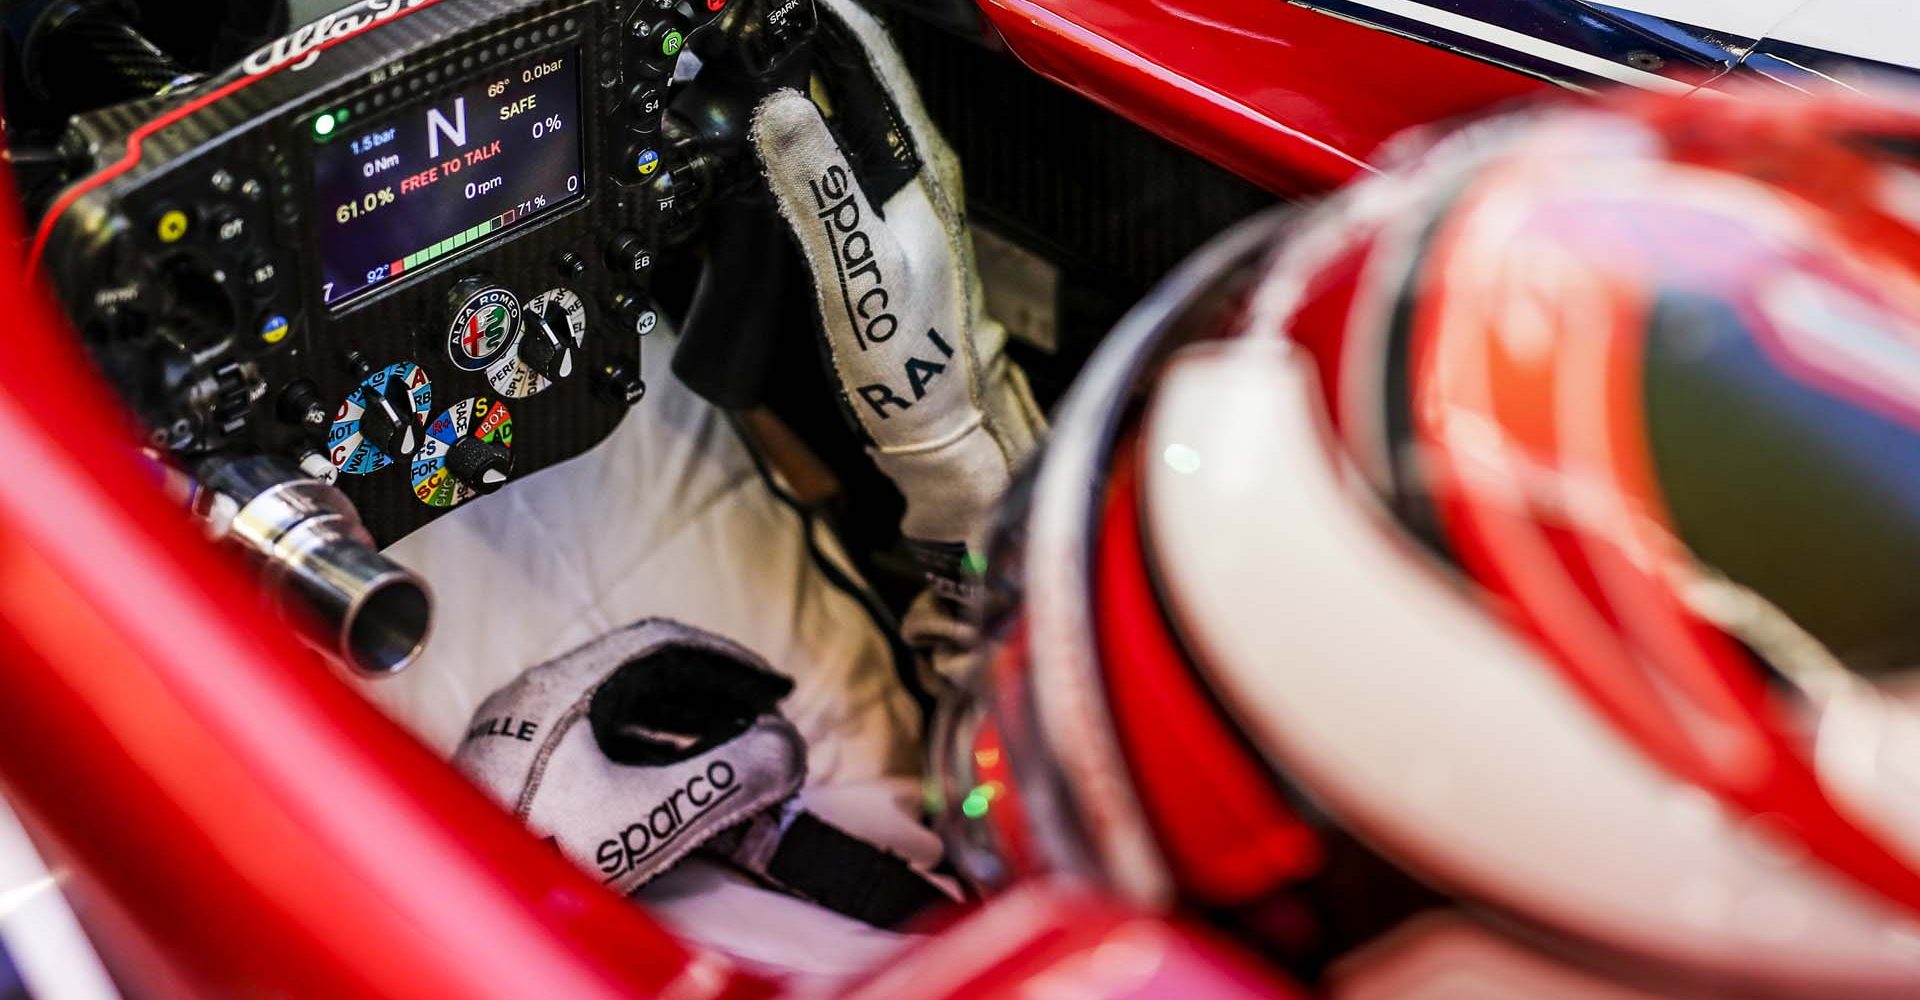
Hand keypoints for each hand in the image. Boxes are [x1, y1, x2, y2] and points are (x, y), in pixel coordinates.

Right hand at [750, 0, 1045, 571]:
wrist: (937, 430)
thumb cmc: (912, 363)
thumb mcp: (856, 270)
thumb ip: (819, 188)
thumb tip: (781, 108)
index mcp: (920, 169)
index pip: (873, 62)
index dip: (830, 19)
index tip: (783, 2)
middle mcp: (917, 176)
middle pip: (859, 80)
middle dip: (808, 41)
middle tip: (750, 27)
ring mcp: (901, 202)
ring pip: (848, 119)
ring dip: (805, 84)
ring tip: (753, 61)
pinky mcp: (881, 230)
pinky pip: (840, 162)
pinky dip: (807, 137)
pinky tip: (776, 140)